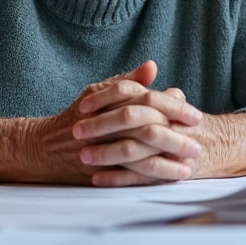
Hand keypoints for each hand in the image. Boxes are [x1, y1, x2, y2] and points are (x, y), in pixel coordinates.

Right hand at [33, 60, 204, 186]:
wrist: (46, 147)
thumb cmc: (79, 116)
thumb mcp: (99, 93)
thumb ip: (128, 81)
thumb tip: (153, 66)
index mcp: (107, 102)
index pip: (147, 101)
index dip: (173, 108)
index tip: (195, 115)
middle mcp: (104, 125)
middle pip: (147, 129)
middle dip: (176, 137)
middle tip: (199, 143)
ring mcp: (101, 149)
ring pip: (140, 155)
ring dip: (168, 160)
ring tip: (191, 164)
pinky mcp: (98, 171)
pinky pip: (130, 176)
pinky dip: (153, 176)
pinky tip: (172, 177)